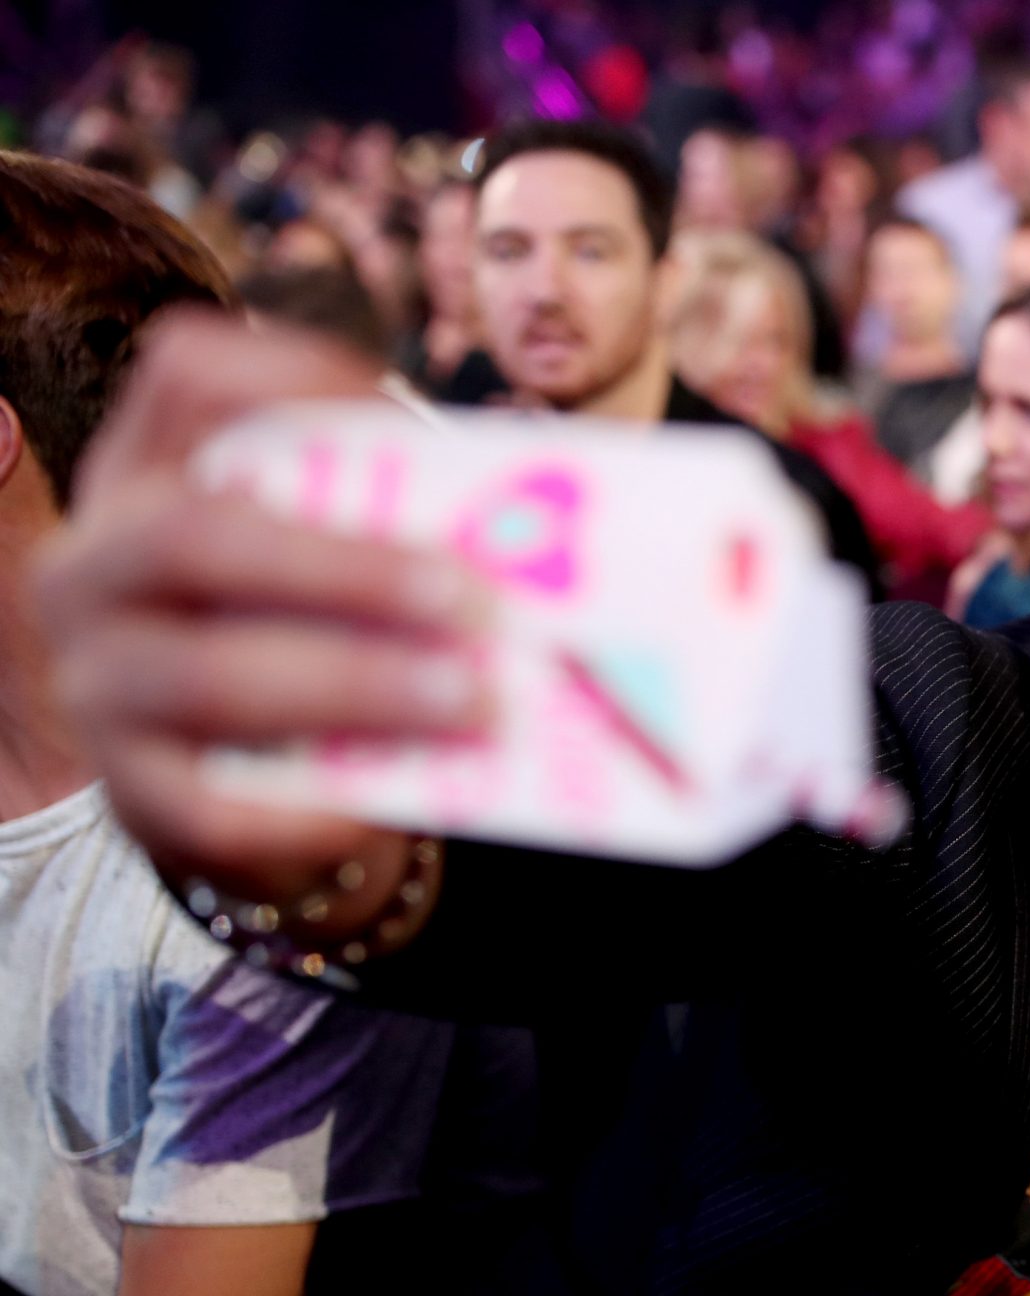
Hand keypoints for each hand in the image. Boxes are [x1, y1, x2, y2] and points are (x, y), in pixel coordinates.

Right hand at [32, 312, 493, 916]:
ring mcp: (100, 683)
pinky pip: (210, 808)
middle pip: (199, 536)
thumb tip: (561, 522)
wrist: (260, 792)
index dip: (294, 379)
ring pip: (207, 676)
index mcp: (153, 475)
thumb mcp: (346, 563)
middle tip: (473, 601)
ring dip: (356, 684)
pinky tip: (387, 810)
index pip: (187, 377)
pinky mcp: (133, 796)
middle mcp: (98, 565)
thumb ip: (409, 525)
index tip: (409, 419)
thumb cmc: (325, 639)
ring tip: (474, 700)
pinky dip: (307, 813)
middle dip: (349, 566)